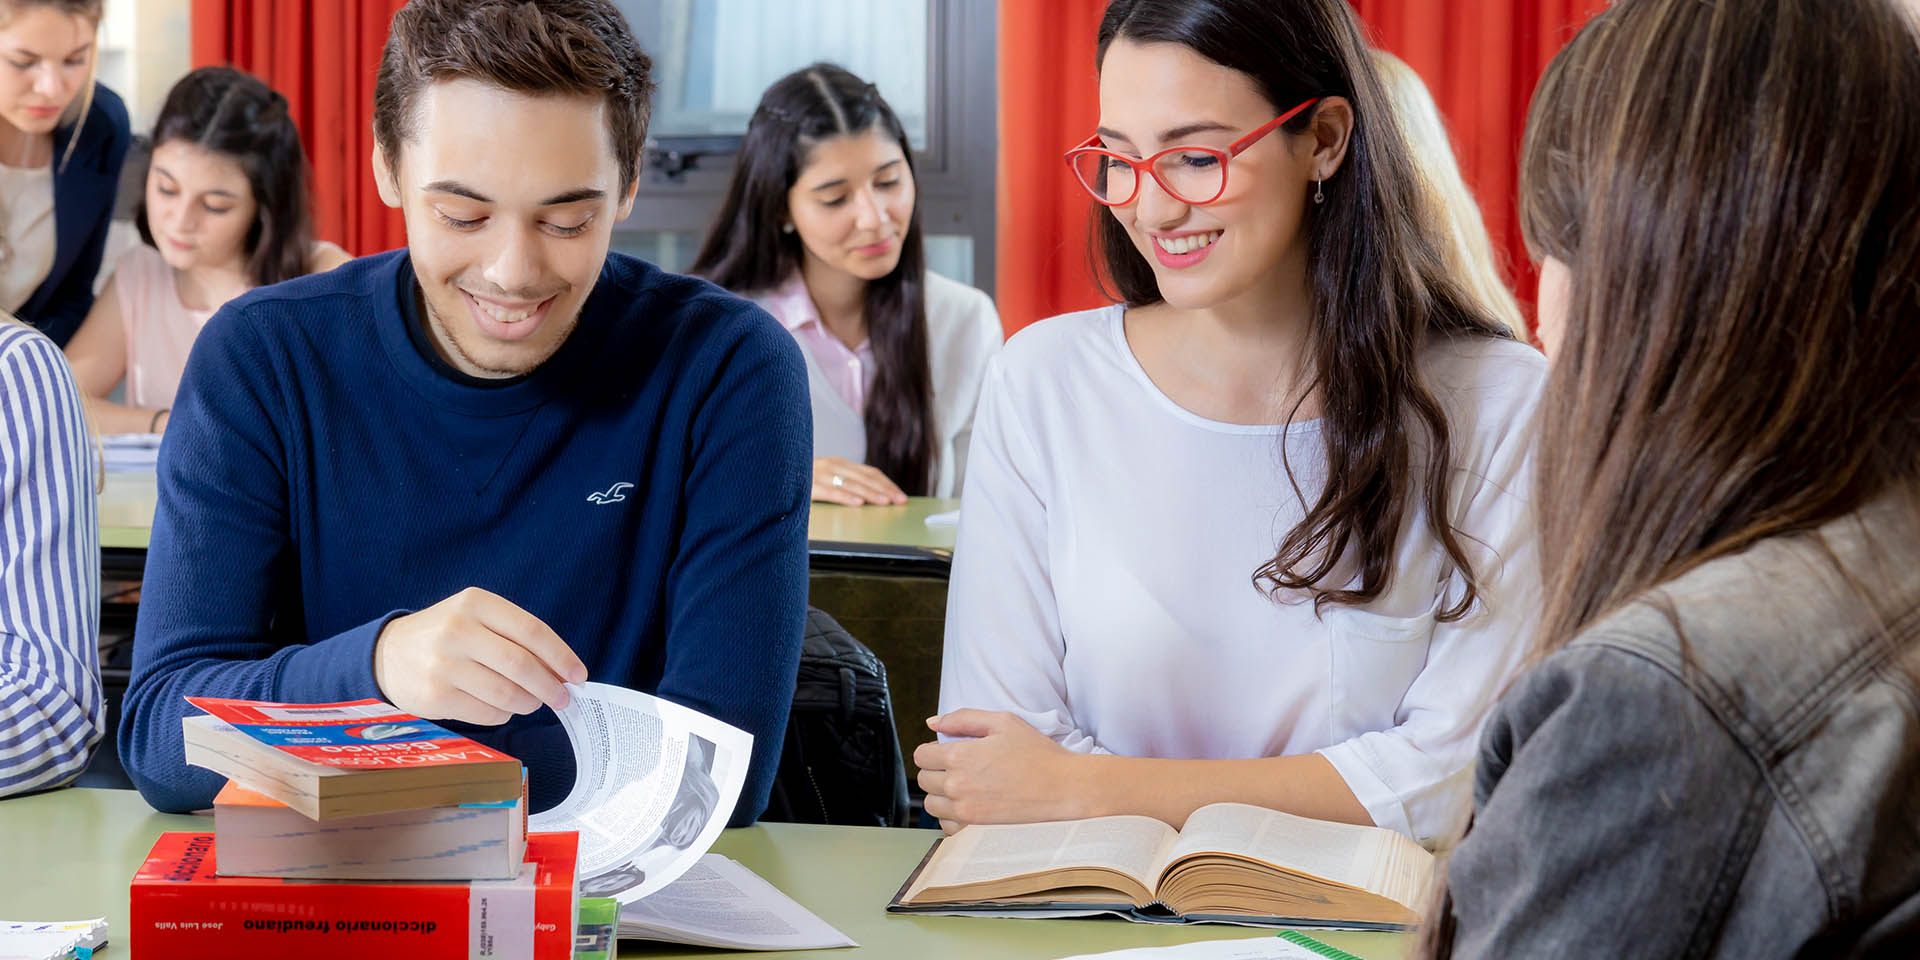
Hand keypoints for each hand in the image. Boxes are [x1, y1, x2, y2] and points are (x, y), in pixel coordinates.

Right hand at [373, 587, 587, 724]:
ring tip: (531, 702)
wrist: (387, 654)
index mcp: (476, 603)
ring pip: (506, 694)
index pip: (532, 631)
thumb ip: (516, 638)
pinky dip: (503, 714)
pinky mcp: (435, 696)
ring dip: (528, 703)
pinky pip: (487, 713)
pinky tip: (500, 708)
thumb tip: (562, 672)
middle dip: (550, 687)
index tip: (578, 675)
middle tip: (563, 699)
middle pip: (521, 665)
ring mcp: (444, 665)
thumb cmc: (447, 635)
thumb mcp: (477, 618)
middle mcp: (458, 631)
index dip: (561, 656)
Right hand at [811, 456, 906, 505]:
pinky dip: (844, 497)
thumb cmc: (803, 480)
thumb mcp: (827, 477)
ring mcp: (818, 473)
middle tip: (899, 501)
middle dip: (884, 490)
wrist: (771, 470)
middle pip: (864, 477)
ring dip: (869, 493)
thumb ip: (846, 483)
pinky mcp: (806, 484)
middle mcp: (831, 465)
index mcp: (839, 464)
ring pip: (849, 484)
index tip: (901, 496)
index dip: (886, 484)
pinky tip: (857, 504)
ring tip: (884, 502)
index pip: (869, 472)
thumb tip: (874, 496)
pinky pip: (828, 491)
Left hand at [915, 709, 1093, 833]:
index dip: (932, 750)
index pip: (921, 755)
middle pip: (923, 779)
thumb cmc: (1038, 754)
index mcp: (960, 755)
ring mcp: (964, 811)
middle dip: (936, 771)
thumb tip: (933, 722)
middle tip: (959, 768)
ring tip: (965, 787)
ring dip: (941, 795)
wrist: (1064, 789)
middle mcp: (956, 785)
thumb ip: (964, 718)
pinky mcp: (974, 830)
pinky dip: (951, 817)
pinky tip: (970, 806)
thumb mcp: (1003, 722)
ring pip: (931, 804)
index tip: (947, 752)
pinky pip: (945, 826)